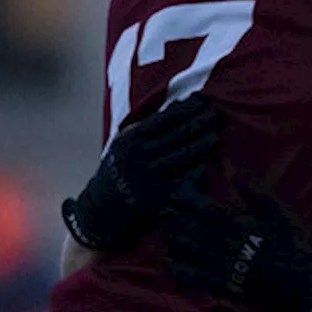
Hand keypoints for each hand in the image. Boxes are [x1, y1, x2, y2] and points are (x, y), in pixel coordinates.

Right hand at [62, 96, 218, 251]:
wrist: (97, 211)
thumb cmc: (117, 172)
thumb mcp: (122, 145)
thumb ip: (144, 127)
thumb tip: (176, 106)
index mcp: (128, 139)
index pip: (162, 119)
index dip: (184, 109)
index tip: (201, 100)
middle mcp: (134, 156)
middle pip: (174, 135)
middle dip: (197, 123)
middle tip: (214, 114)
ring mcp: (143, 177)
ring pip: (179, 156)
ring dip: (200, 143)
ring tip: (214, 134)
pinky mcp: (151, 198)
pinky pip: (178, 182)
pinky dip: (192, 172)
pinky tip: (204, 164)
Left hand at [161, 180, 311, 311]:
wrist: (303, 287)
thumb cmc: (295, 247)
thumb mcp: (282, 214)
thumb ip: (258, 193)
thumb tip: (236, 172)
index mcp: (237, 225)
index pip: (203, 207)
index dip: (187, 198)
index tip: (177, 189)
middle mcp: (223, 245)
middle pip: (189, 228)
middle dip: (174, 218)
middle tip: (162, 209)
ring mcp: (221, 267)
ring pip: (188, 251)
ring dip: (173, 239)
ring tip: (164, 230)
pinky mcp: (222, 286)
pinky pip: (193, 277)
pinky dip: (179, 269)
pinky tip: (170, 262)